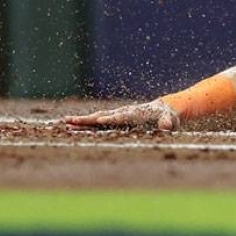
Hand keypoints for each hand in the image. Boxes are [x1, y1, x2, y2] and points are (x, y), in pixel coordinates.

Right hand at [64, 99, 179, 130]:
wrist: (163, 108)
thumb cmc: (167, 116)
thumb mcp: (170, 120)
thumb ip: (167, 122)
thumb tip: (167, 126)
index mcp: (136, 114)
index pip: (122, 117)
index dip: (112, 119)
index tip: (100, 120)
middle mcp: (123, 112)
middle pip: (103, 115)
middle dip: (88, 119)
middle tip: (71, 121)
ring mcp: (117, 115)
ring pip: (97, 117)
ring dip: (82, 120)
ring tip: (65, 123)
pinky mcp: (114, 118)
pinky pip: (98, 121)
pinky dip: (86, 123)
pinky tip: (74, 126)